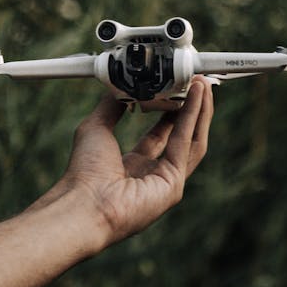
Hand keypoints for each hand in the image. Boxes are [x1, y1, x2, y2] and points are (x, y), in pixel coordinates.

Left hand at [0, 77, 213, 286]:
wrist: (83, 202)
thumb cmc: (83, 173)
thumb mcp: (96, 128)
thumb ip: (113, 106)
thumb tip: (123, 85)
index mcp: (132, 167)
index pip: (160, 136)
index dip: (170, 112)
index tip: (176, 90)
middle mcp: (151, 176)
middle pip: (180, 138)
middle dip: (190, 110)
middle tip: (196, 83)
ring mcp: (165, 184)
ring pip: (190, 141)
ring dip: (198, 111)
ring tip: (203, 84)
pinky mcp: (173, 186)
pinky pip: (186, 145)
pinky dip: (192, 118)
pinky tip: (196, 96)